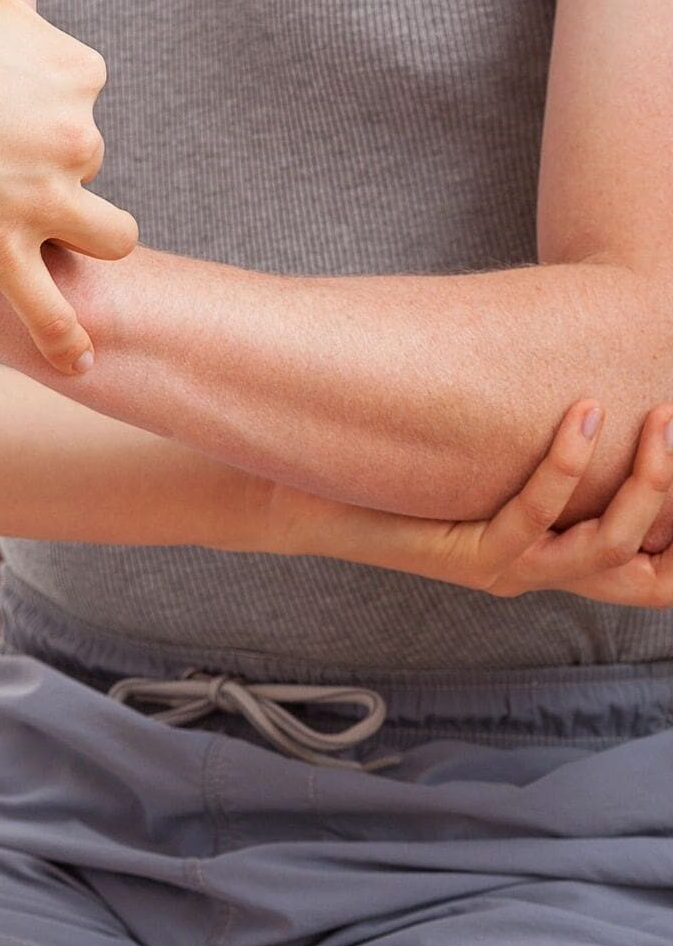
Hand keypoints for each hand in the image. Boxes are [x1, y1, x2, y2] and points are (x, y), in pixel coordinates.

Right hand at [0, 0, 134, 373]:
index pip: (79, 89)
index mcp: (71, 62)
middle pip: (88, 159)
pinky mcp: (10, 258)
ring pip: (107, 236)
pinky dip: (65, 338)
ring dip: (79, 239)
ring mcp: (47, 201)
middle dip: (48, 169)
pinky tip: (77, 358)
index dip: (37, 104)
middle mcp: (76, 131)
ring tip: (43, 245)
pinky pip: (57, 313)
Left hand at [278, 401, 672, 607]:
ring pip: (608, 545)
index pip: (658, 570)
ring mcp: (509, 570)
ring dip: (646, 479)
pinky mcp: (469, 559)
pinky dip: (565, 465)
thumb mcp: (487, 448)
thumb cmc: (397, 464)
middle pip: (654, 573)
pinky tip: (579, 415)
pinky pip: (535, 518)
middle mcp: (544, 570)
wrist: (308, 498)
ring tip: (660, 414)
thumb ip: (540, 431)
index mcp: (558, 551)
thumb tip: (593, 372)